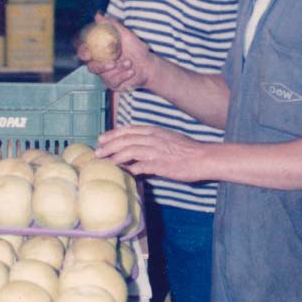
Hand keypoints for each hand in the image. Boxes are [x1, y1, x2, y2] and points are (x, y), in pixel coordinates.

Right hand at [76, 13, 156, 91]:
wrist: (149, 66)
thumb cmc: (138, 49)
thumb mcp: (126, 35)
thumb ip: (112, 25)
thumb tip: (98, 15)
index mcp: (100, 51)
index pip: (84, 50)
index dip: (81, 50)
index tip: (87, 50)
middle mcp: (100, 64)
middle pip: (89, 66)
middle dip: (97, 65)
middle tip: (109, 62)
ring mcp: (105, 75)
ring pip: (102, 74)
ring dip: (116, 68)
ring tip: (129, 62)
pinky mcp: (112, 84)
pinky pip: (113, 81)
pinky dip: (123, 75)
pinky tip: (131, 71)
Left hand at [95, 125, 209, 182]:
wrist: (203, 157)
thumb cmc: (186, 150)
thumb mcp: (166, 138)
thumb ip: (151, 141)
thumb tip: (136, 147)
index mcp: (154, 131)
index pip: (128, 130)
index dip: (113, 134)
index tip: (101, 139)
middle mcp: (153, 138)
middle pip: (125, 139)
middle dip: (109, 146)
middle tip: (97, 153)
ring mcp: (156, 151)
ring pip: (130, 150)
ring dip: (116, 156)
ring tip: (106, 162)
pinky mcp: (161, 164)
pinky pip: (141, 165)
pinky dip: (131, 168)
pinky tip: (124, 172)